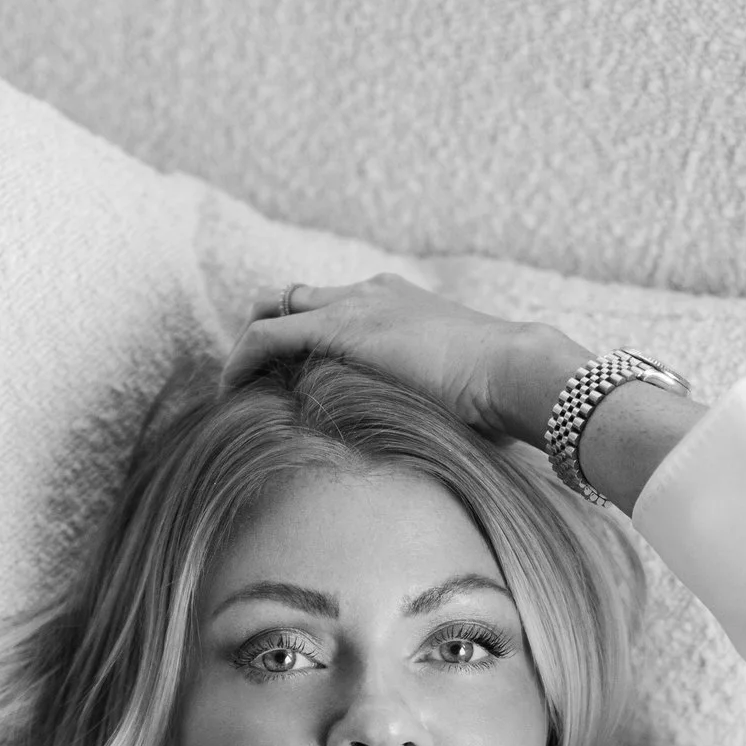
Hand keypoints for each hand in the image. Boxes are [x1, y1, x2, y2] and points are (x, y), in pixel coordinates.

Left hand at [226, 273, 568, 442]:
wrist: (516, 370)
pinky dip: (242, 361)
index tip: (290, 378)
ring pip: (275, 310)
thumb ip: (433, 406)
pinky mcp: (338, 328)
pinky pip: (268, 336)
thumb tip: (434, 451)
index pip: (335, 306)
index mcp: (401, 303)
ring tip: (235, 391)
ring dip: (250, 349)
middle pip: (298, 298)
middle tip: (252, 381)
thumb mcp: (459, 394)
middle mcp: (371, 294)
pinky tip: (230, 393)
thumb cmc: (504, 395)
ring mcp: (354, 305)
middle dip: (269, 332)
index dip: (306, 336)